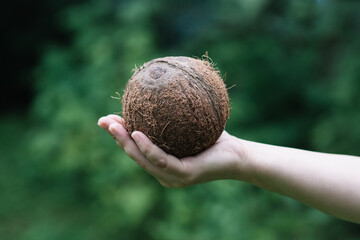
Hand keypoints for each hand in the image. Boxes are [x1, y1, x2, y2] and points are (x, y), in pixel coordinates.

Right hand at [98, 115, 248, 187]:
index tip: (106, 118)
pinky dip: (147, 148)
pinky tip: (137, 133)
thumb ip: (173, 115)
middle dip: (117, 137)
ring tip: (113, 125)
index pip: (137, 149)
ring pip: (143, 159)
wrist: (239, 154)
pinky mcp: (184, 175)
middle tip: (103, 120)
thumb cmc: (216, 138)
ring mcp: (172, 177)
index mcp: (162, 163)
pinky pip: (162, 160)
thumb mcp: (189, 124)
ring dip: (125, 142)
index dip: (120, 135)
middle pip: (135, 155)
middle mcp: (164, 173)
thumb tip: (160, 91)